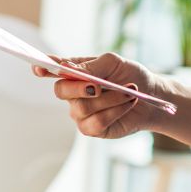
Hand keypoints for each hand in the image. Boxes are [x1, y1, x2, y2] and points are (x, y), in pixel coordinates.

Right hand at [31, 53, 166, 139]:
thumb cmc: (130, 75)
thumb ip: (92, 66)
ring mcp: (81, 112)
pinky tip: (128, 103)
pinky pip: (96, 123)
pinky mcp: (92, 128)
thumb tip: (70, 70)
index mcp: (75, 72)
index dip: (43, 68)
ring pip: (83, 108)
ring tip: (129, 92)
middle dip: (78, 88)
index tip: (38, 68)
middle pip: (61, 91)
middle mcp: (74, 93)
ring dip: (110, 99)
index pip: (53, 69)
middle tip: (98, 86)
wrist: (151, 95)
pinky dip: (115, 111)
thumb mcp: (114, 62)